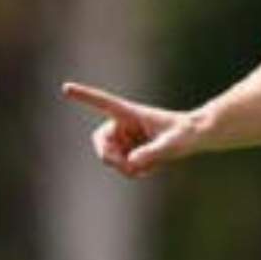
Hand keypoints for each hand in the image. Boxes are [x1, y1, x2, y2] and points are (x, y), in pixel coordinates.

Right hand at [60, 81, 202, 177]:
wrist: (195, 137)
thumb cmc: (186, 134)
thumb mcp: (172, 144)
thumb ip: (153, 152)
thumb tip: (132, 162)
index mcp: (130, 113)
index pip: (103, 103)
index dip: (84, 96)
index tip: (66, 87)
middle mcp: (123, 124)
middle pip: (101, 142)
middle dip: (109, 157)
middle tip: (125, 168)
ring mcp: (125, 138)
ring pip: (110, 158)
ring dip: (125, 168)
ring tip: (149, 168)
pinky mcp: (129, 150)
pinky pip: (121, 166)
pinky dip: (133, 171)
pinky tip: (151, 167)